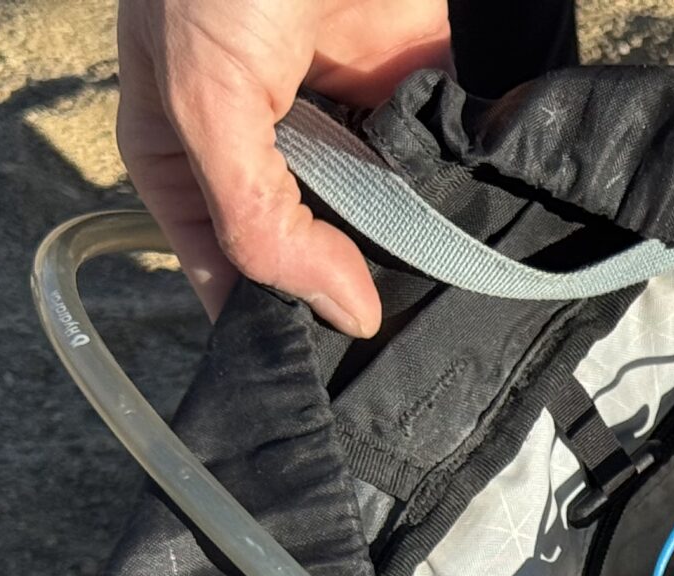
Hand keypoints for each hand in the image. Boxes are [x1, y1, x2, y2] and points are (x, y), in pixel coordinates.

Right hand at [116, 0, 450, 333]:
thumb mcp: (205, 104)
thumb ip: (259, 220)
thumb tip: (345, 315)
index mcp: (190, 159)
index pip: (227, 275)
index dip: (272, 326)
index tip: (323, 376)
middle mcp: (268, 152)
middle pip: (315, 257)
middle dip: (353, 293)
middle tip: (401, 346)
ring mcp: (346, 127)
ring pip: (387, 226)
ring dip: (419, 258)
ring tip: (448, 297)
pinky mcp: (417, 100)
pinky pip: (446, 174)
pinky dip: (466, 202)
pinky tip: (483, 238)